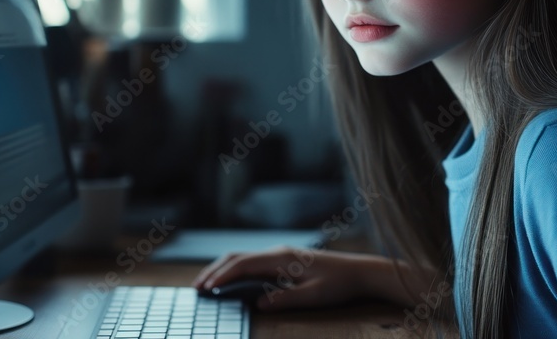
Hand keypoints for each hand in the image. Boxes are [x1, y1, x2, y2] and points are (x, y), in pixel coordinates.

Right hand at [192, 247, 380, 309]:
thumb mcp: (313, 296)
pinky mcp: (284, 260)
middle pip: (238, 257)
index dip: (222, 276)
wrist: (359, 272)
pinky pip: (253, 262)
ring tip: (207, 284)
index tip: (206, 289)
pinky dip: (236, 270)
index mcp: (282, 258)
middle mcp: (278, 252)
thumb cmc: (339, 284)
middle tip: (196, 288)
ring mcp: (281, 254)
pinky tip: (231, 281)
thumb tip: (258, 303)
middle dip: (215, 270)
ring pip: (244, 258)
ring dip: (223, 269)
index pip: (243, 264)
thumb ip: (285, 299)